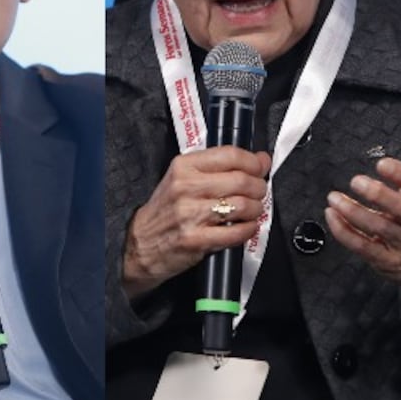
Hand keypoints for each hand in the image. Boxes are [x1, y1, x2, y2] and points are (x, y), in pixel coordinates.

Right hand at [122, 147, 270, 299]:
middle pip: (241, 180)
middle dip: (259, 187)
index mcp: (184, 167)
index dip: (253, 161)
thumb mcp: (184, 179)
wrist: (139, 244)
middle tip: (259, 192)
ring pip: (243, 205)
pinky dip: (249, 229)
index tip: (261, 167)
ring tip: (253, 211)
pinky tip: (246, 227)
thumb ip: (220, 167)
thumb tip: (261, 159)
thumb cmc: (166, 210)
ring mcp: (190, 215)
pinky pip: (236, 232)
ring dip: (256, 209)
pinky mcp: (196, 240)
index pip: (230, 155)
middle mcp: (185, 188)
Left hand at [326, 121, 400, 302]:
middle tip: (357, 182)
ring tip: (335, 198)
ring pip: (376, 227)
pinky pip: (362, 245)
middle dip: (376, 194)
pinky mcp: (385, 259)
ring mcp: (400, 243)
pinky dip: (344, 231)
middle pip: (397, 209)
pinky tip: (332, 216)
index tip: (384, 164)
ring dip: (353, 212)